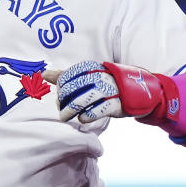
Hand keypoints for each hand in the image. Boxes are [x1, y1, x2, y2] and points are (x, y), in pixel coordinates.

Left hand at [45, 61, 176, 123]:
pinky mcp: (116, 104)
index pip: (68, 76)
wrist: (141, 91)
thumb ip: (67, 75)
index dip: (60, 87)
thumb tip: (44, 74)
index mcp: (92, 67)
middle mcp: (100, 76)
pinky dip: (86, 116)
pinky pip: (96, 111)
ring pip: (82, 100)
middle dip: (62, 100)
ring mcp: (109, 90)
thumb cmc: (109, 83)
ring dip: (70, 110)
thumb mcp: (89, 76)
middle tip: (60, 109)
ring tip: (64, 117)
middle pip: (73, 88)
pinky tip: (82, 119)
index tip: (59, 96)